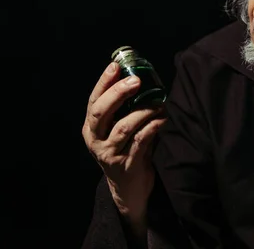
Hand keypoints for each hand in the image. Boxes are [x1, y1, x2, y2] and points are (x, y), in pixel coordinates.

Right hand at [83, 62, 166, 232]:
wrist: (128, 188)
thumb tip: (139, 75)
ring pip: (124, 127)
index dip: (104, 82)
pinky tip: (162, 119)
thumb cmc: (126, 149)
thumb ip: (123, 108)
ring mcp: (110, 154)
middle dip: (118, 93)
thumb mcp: (117, 129)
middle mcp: (96, 140)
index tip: (116, 66)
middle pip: (101, 112)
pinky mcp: (127, 166)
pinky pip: (140, 142)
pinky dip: (152, 128)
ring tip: (159, 102)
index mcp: (91, 128)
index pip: (94, 100)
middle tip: (137, 81)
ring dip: (143, 111)